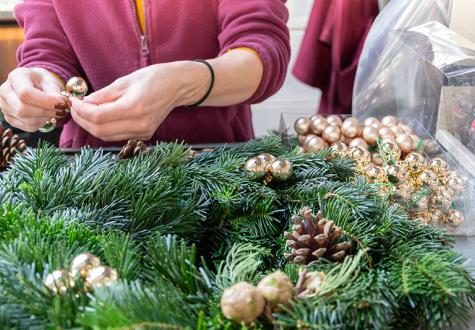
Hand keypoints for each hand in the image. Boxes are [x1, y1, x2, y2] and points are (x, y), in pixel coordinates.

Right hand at [0, 67, 65, 131]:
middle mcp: (5, 92)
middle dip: (46, 112)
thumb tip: (61, 104)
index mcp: (16, 77)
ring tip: (55, 111)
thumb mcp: (51, 81)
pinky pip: (28, 127)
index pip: (25, 93)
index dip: (45, 102)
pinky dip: (42, 123)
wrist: (36, 85)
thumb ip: (55, 93)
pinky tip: (46, 115)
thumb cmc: (43, 81)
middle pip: (23, 109)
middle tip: (61, 109)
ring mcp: (5, 107)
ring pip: (27, 121)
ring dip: (46, 119)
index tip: (62, 104)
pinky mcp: (10, 118)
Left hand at [70, 62, 209, 141]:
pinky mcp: (144, 135)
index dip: (81, 111)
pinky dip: (104, 128)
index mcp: (135, 108)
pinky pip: (117, 135)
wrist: (178, 86)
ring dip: (92, 126)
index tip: (73, 102)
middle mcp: (140, 124)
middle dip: (83, 120)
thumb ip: (103, 95)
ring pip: (107, 136)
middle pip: (100, 131)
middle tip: (75, 108)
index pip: (99, 117)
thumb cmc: (154, 78)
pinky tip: (101, 116)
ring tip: (85, 112)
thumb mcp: (125, 81)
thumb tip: (84, 103)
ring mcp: (143, 132)